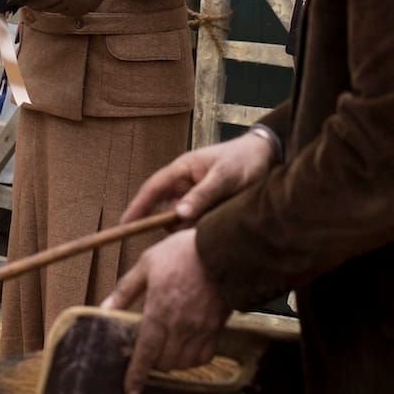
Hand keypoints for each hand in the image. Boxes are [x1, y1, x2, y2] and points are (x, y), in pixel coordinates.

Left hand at [32, 0, 130, 16]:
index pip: (44, 2)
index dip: (33, 2)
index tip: (25, 0)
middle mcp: (73, 4)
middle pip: (49, 9)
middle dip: (39, 5)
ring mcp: (79, 9)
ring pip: (57, 12)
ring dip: (49, 6)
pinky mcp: (84, 11)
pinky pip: (67, 12)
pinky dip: (60, 7)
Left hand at [101, 229, 231, 393]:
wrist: (223, 250)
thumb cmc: (181, 254)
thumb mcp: (146, 265)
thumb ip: (125, 290)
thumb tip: (105, 309)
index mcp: (159, 312)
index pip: (145, 353)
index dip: (136, 375)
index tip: (130, 392)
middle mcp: (181, 327)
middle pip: (164, 363)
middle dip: (152, 363)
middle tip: (146, 351)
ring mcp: (201, 330)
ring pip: (183, 364)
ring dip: (171, 362)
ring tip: (164, 348)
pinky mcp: (217, 329)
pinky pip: (204, 357)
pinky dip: (192, 358)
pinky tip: (185, 346)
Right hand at [119, 131, 275, 224]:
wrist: (269, 157)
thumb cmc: (244, 161)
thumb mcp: (225, 177)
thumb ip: (203, 195)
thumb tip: (179, 215)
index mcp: (181, 170)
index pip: (152, 190)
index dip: (136, 208)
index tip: (123, 225)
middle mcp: (184, 184)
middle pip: (166, 209)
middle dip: (171, 224)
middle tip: (184, 237)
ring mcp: (195, 196)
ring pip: (183, 219)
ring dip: (191, 228)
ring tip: (212, 227)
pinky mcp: (207, 207)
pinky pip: (197, 223)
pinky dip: (202, 229)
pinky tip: (216, 231)